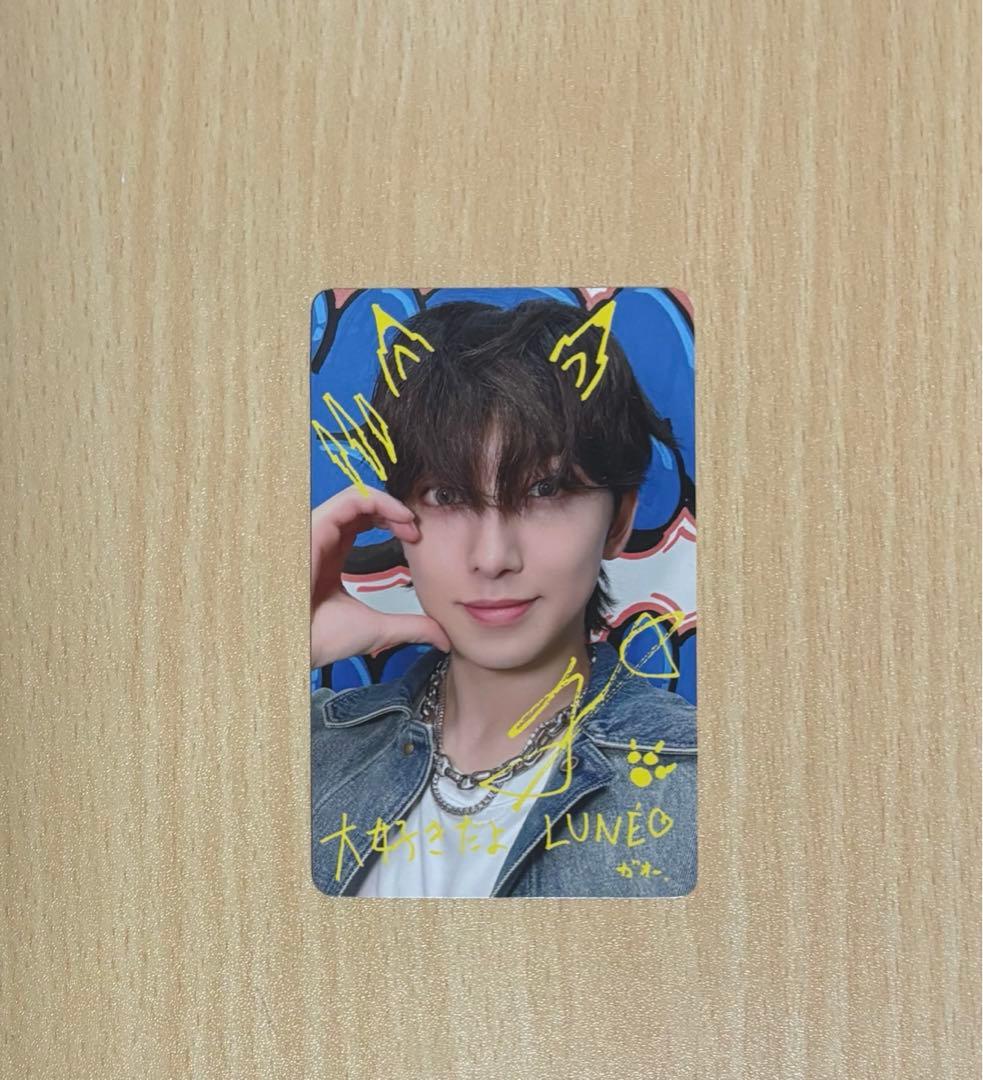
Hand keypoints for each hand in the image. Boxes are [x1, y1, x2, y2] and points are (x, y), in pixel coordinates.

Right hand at [310, 485, 451, 669]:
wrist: (292, 646)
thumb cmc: (318, 639)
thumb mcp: (378, 628)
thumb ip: (411, 627)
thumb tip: (443, 637)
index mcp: (332, 556)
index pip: (363, 522)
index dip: (393, 523)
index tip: (416, 541)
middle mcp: (324, 539)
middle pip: (363, 505)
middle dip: (395, 511)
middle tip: (417, 531)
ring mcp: (318, 530)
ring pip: (357, 496)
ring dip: (390, 504)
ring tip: (410, 523)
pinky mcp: (316, 526)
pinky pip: (350, 498)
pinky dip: (379, 501)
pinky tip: (400, 517)